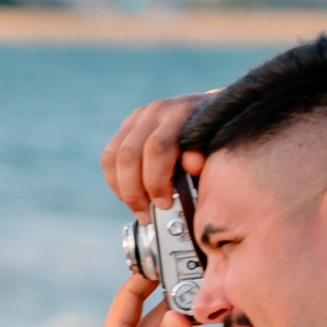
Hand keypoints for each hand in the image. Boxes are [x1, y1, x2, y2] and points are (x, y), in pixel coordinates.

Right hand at [99, 93, 209, 213]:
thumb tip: (192, 166)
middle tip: (147, 214)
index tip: (164, 204)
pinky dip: (115, 181)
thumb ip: (205, 157)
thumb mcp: (218, 148)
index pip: (157, 148)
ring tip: (138, 209)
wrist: (214, 113)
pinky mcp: (127, 126)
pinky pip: (108, 157)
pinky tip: (129, 196)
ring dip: (122, 189)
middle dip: (134, 190)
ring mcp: (138, 117)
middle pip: (129, 154)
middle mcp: (156, 111)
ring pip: (113, 157)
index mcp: (181, 113)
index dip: (156, 180)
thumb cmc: (217, 138)